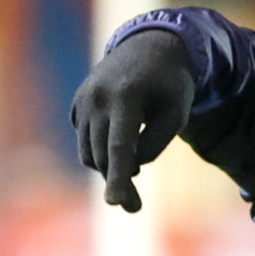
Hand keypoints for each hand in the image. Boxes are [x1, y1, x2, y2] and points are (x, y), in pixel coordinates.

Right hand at [70, 28, 193, 212]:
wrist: (149, 47)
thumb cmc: (170, 84)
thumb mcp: (177, 114)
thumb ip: (155, 144)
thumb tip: (128, 167)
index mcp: (127, 95)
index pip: (120, 146)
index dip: (118, 177)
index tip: (113, 203)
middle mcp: (98, 96)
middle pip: (104, 156)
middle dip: (119, 184)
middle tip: (135, 208)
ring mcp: (83, 99)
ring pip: (89, 152)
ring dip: (108, 169)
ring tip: (132, 174)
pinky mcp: (77, 103)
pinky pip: (84, 140)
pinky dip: (100, 151)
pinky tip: (120, 142)